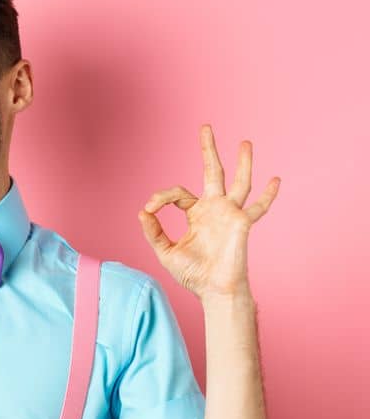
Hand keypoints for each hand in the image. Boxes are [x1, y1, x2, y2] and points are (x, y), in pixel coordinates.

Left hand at [138, 124, 279, 299]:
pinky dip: (268, 195)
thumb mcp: (165, 251)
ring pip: (238, 182)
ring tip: (245, 142)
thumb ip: (153, 232)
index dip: (161, 197)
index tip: (150, 208)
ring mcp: (230, 215)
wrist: (213, 290)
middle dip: (208, 150)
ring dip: (242, 163)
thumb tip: (142, 212)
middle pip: (212, 172)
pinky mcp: (242, 224)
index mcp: (195, 214)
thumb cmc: (192, 273)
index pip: (177, 194)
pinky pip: (258, 208)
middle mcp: (214, 209)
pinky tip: (275, 180)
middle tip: (205, 127)